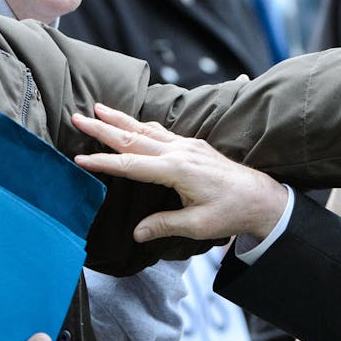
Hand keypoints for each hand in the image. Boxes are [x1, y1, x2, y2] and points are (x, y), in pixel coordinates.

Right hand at [72, 104, 287, 243]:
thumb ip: (164, 224)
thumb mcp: (197, 225)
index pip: (131, 165)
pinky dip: (141, 126)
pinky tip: (133, 122)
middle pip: (134, 137)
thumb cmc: (232, 212)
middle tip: (78, 116)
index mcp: (179, 170)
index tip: (79, 158)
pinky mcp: (195, 146)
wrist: (262, 198)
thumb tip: (136, 232)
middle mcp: (182, 152)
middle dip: (104, 127)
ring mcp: (189, 146)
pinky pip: (162, 132)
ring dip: (121, 119)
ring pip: (147, 130)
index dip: (104, 162)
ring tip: (99, 109)